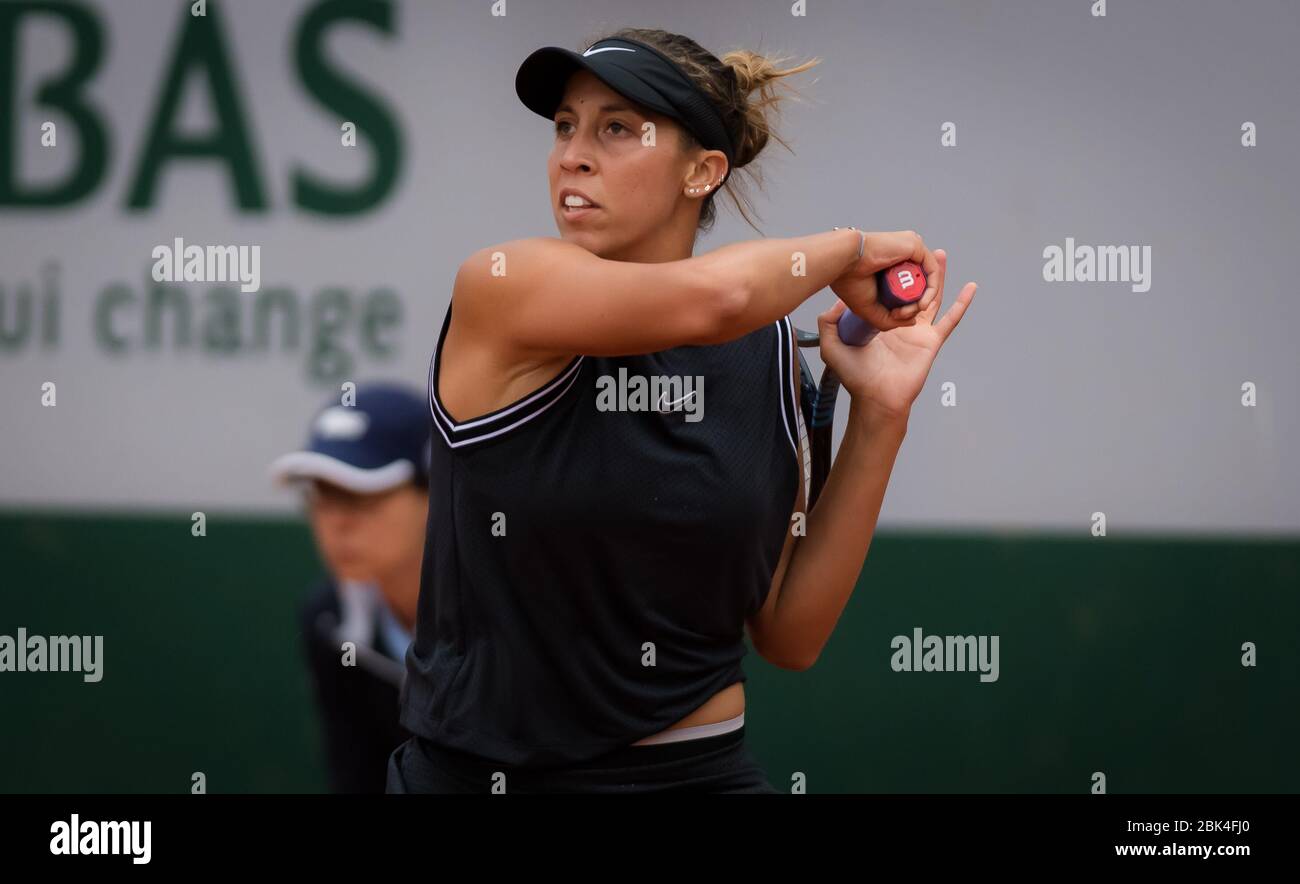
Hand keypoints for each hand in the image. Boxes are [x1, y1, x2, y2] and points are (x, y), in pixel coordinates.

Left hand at [819, 249, 975, 421]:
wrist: (876, 398)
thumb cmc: (855, 378)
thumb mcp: (832, 347)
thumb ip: (829, 324)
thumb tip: (836, 301)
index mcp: (880, 321)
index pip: (887, 293)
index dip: (890, 275)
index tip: (889, 255)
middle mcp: (901, 323)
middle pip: (912, 289)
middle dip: (917, 268)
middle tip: (920, 247)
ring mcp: (918, 331)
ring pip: (931, 297)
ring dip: (938, 276)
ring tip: (941, 255)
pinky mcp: (931, 340)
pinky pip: (950, 320)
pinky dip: (961, 304)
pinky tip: (971, 288)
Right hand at [830, 230, 941, 330]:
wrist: (841, 263)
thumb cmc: (849, 282)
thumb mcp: (871, 310)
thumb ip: (891, 319)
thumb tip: (913, 321)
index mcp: (889, 268)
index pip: (909, 288)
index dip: (908, 306)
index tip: (895, 316)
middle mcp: (901, 257)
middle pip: (920, 285)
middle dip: (915, 305)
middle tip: (899, 315)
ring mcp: (909, 250)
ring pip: (927, 280)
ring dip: (922, 300)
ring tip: (907, 311)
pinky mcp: (915, 246)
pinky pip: (933, 271)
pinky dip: (931, 290)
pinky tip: (921, 303)